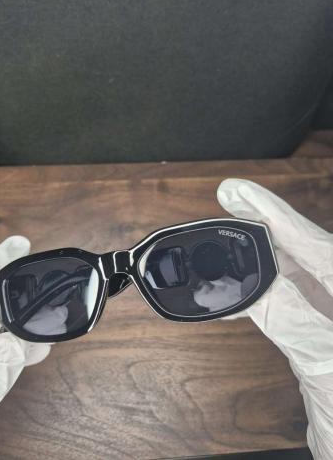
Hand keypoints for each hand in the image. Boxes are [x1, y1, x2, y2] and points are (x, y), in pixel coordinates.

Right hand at [217, 179, 332, 459]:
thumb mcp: (325, 362)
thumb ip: (291, 318)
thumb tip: (256, 282)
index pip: (312, 242)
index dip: (272, 213)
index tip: (238, 192)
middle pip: (302, 250)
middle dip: (263, 222)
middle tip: (231, 199)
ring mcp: (330, 317)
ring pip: (292, 275)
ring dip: (258, 255)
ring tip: (231, 231)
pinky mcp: (319, 337)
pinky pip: (285, 303)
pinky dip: (258, 293)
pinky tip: (239, 289)